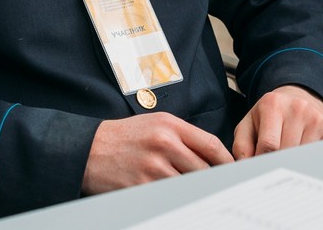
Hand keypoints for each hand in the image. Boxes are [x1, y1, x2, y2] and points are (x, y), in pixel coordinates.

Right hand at [82, 113, 233, 194]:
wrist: (89, 149)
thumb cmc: (125, 136)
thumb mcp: (156, 123)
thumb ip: (183, 136)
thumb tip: (212, 156)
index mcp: (170, 125)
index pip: (210, 145)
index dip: (227, 161)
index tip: (233, 171)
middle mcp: (164, 144)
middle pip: (203, 169)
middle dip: (212, 180)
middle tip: (219, 187)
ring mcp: (153, 167)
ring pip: (189, 185)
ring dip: (195, 191)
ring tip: (199, 194)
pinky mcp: (143, 187)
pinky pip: (169, 197)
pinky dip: (176, 199)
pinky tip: (177, 199)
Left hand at [232, 85, 322, 159]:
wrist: (298, 97)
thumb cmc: (271, 115)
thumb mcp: (249, 123)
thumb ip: (241, 146)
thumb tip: (244, 166)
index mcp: (272, 104)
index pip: (268, 144)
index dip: (263, 161)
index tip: (260, 167)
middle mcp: (297, 108)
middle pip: (287, 152)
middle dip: (278, 163)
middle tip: (273, 164)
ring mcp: (317, 118)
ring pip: (304, 157)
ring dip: (295, 163)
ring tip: (289, 155)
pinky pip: (320, 156)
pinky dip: (311, 162)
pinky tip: (304, 154)